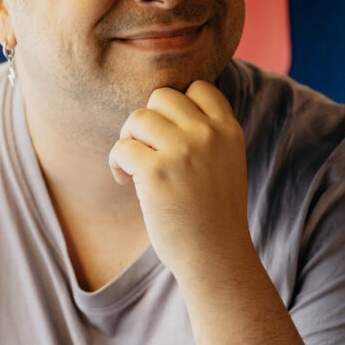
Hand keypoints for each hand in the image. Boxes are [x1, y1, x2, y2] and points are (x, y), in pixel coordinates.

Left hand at [108, 81, 250, 277]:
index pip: (199, 87)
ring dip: (128, 140)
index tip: (169, 133)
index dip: (177, 106)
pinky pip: (122, 148)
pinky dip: (116, 163)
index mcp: (228, 129)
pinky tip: (124, 181)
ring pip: (137, 118)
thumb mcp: (225, 162)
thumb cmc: (213, 213)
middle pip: (161, 96)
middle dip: (147, 120)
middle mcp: (208, 134)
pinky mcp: (156, 171)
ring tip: (132, 166)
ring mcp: (182, 150)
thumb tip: (160, 107)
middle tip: (145, 149)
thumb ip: (205, 133)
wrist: (216, 257)